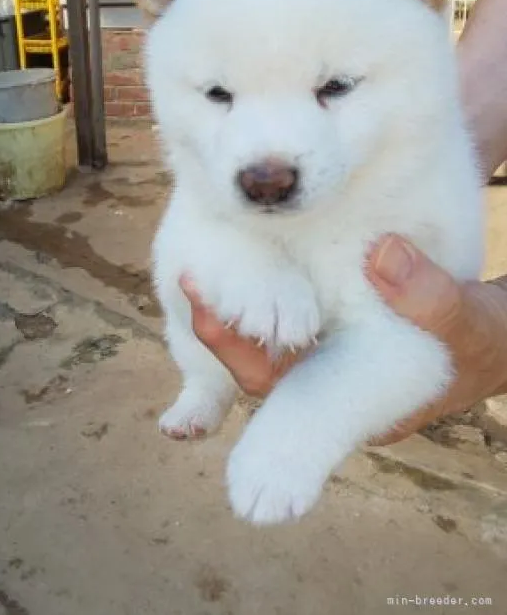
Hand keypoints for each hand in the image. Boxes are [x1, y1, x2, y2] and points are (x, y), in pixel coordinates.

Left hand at [180, 234, 506, 444]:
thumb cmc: (483, 339)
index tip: (203, 336)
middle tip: (191, 283)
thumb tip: (380, 256)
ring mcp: (321, 363)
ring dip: (229, 315)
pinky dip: (252, 302)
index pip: (286, 407)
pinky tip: (223, 271)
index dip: (242, 367)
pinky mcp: (321, 332)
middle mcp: (327, 391)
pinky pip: (276, 324)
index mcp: (356, 410)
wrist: (491, 335)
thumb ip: (431, 297)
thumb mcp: (470, 320)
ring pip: (261, 348)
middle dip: (221, 334)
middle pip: (259, 371)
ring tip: (195, 270)